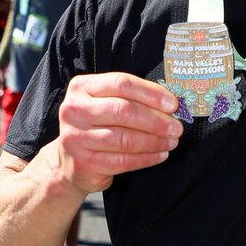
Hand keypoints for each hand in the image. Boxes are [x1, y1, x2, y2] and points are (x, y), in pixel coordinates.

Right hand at [46, 72, 181, 195]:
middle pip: (123, 110)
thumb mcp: (105, 103)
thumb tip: (169, 104)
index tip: (173, 104)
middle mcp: (74, 109)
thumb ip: (132, 98)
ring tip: (171, 142)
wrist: (70, 162)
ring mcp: (76, 137)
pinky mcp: (84, 162)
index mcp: (82, 87)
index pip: (121, 83)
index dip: (151, 93)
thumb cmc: (96, 126)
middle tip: (176, 127)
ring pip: (125, 139)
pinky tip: (160, 155)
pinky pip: (123, 160)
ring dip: (154, 141)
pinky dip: (146, 158)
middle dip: (156, 120)